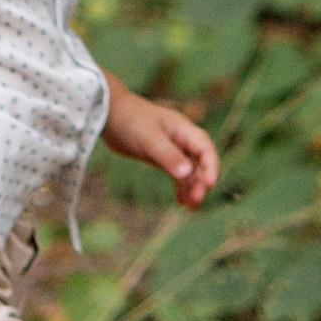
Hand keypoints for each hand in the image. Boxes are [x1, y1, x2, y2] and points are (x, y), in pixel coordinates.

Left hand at [106, 82, 218, 206]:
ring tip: (190, 206)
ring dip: (192, 187)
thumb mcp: (149, 139)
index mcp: (184, 129)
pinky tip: (180, 200)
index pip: (205, 149)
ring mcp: (173, 148)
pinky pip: (178, 173)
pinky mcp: (162, 156)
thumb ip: (168, 155)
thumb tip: (186, 174)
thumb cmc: (130, 120)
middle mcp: (182, 139)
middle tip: (195, 200)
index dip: (211, 167)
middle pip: (200, 163)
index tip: (209, 185)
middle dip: (201, 181)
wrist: (109, 113)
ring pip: (190, 171)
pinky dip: (181, 186)